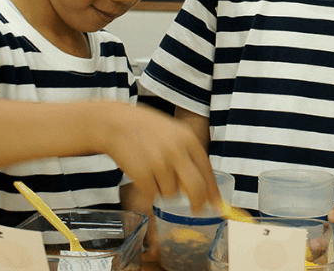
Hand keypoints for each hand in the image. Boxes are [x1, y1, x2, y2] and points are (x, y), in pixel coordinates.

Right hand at [97, 103, 220, 211]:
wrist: (116, 123)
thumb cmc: (147, 130)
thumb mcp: (174, 134)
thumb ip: (188, 156)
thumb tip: (204, 187)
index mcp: (188, 139)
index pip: (207, 171)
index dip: (213, 192)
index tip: (217, 205)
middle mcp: (176, 150)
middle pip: (196, 188)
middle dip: (198, 203)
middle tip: (195, 210)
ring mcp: (159, 162)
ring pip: (172, 194)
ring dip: (165, 191)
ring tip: (154, 174)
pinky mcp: (141, 173)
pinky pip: (153, 195)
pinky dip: (149, 191)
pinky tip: (143, 176)